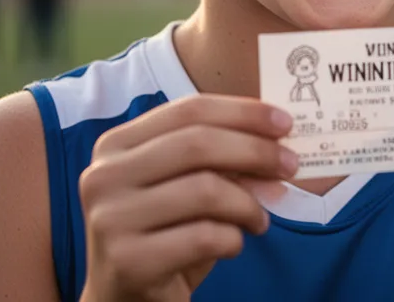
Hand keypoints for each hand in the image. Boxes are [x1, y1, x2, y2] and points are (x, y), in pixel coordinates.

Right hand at [78, 94, 296, 301]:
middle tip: (290, 165)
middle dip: (256, 151)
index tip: (285, 123)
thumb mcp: (185, 184)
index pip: (189, 110)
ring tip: (260, 219)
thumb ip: (218, 156)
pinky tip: (235, 244)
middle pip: (198, 144)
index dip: (243, 112)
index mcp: (116, 145)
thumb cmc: (165, 232)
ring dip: (249, 204)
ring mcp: (110, 219)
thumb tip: (277, 134)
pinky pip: (204, 236)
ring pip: (205, 190)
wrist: (125, 299)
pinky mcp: (127, 261)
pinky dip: (233, 239)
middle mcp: (104, 176)